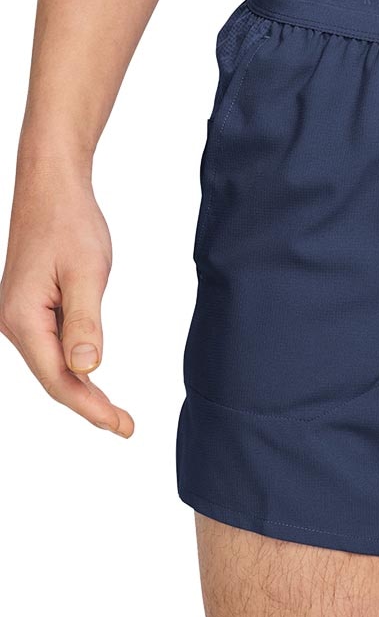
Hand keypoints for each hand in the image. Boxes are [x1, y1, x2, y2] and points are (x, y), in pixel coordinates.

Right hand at [0, 157, 133, 436]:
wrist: (53, 188)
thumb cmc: (71, 224)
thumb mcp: (86, 273)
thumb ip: (85, 322)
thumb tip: (86, 369)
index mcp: (23, 318)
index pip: (59, 380)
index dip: (91, 408)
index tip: (122, 426)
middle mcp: (14, 322)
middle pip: (54, 379)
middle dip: (90, 406)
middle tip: (126, 427)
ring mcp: (20, 316)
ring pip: (53, 366)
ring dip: (83, 391)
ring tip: (115, 415)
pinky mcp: (31, 309)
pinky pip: (52, 348)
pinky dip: (75, 368)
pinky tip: (93, 380)